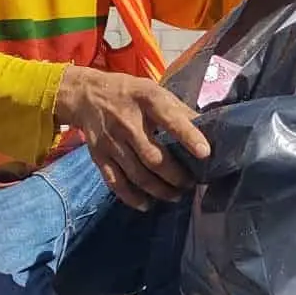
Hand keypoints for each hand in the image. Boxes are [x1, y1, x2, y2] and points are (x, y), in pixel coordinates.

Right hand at [55, 65, 210, 210]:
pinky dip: (131, 197)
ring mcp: (111, 142)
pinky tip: (146, 204)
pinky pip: (115, 182)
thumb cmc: (129, 93)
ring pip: (137, 174)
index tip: (205, 153)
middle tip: (189, 183)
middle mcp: (128, 122)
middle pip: (154, 157)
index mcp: (146, 100)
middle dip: (175, 175)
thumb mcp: (154, 90)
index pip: (170, 119)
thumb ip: (178, 110)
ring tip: (175, 195)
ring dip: (159, 190)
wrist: (86, 95)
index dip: (189, 136)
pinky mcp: (99, 156)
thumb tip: (209, 127)